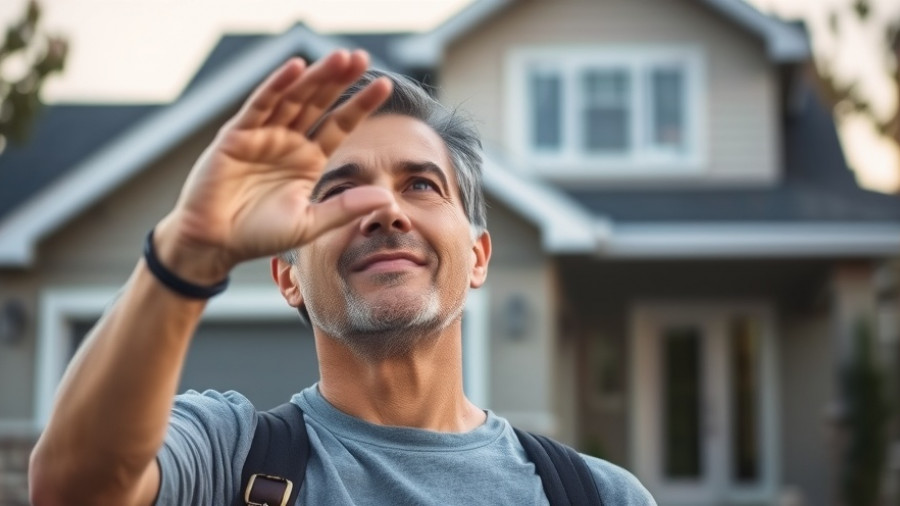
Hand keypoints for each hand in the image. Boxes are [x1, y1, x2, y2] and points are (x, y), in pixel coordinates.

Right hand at [154, 50, 392, 282]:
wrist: (215, 243)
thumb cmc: (260, 235)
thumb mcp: (310, 223)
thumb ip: (345, 208)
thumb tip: (388, 198)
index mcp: (308, 159)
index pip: (339, 125)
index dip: (360, 105)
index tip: (385, 85)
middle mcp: (288, 142)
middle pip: (319, 103)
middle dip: (340, 80)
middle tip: (362, 56)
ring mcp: (262, 135)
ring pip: (293, 98)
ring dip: (315, 77)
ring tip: (339, 57)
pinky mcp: (236, 135)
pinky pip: (260, 105)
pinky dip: (276, 85)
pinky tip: (295, 68)